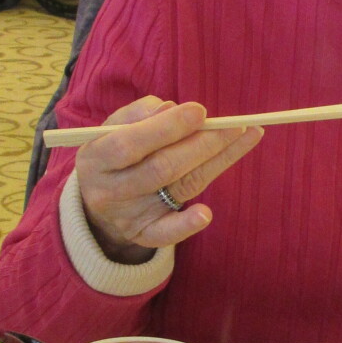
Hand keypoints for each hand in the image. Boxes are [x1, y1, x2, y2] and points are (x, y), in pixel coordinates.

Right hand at [75, 96, 263, 263]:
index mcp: (96, 158)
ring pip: (177, 189)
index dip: (167, 128)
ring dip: (215, 163)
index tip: (200, 111)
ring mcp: (127, 215)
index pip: (131, 143)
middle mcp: (109, 190)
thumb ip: (138, 114)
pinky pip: (166, 233)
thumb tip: (170, 108)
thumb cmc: (113, 150)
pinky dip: (186, 225)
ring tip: (245, 138)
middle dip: (202, 144)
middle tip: (234, 125)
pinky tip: (205, 214)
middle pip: (161, 169)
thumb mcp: (112, 127)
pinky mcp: (144, 234)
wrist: (96, 197)